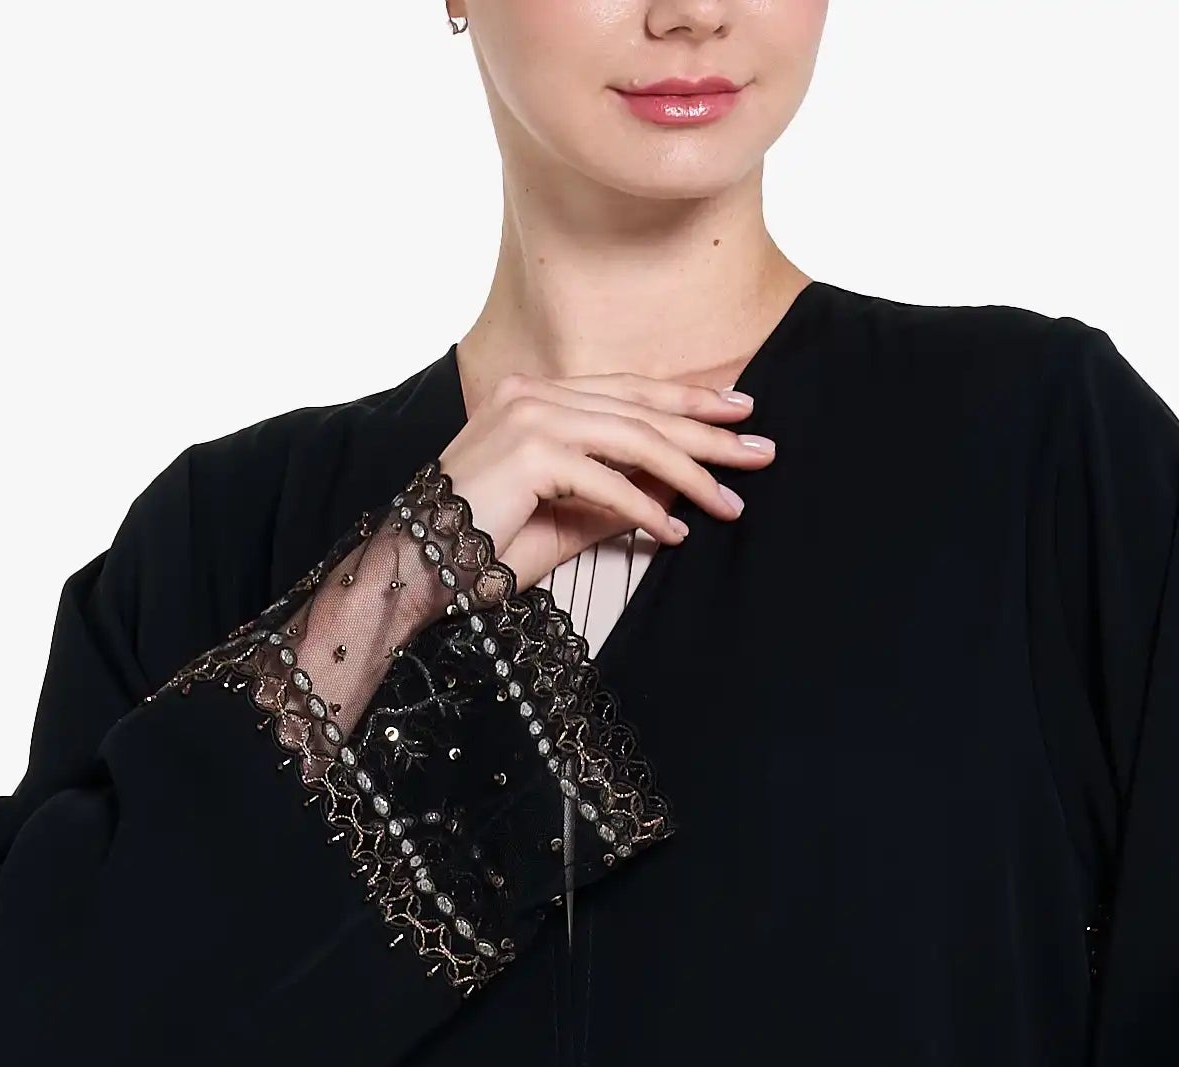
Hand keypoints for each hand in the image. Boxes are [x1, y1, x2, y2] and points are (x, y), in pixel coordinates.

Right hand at [437, 371, 775, 587]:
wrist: (419, 563)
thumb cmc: (486, 544)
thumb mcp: (569, 516)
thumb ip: (620, 496)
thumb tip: (678, 491)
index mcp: (538, 396)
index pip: (629, 391)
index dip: (687, 399)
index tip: (737, 412)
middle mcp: (534, 394)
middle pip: (640, 409)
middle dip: (708, 433)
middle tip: (759, 452)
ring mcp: (530, 417)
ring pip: (633, 438)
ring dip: (690, 473)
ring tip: (729, 503)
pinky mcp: (528, 451)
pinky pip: (606, 480)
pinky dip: (646, 509)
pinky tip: (676, 533)